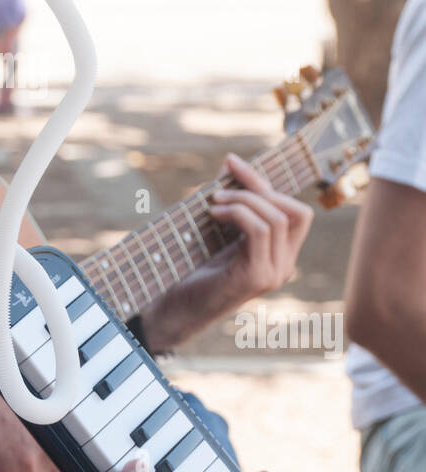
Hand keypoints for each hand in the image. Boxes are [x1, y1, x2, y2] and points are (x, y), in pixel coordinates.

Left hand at [140, 152, 312, 348]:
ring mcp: (274, 273)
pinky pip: (260, 231)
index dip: (267, 184)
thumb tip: (232, 162)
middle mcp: (284, 265)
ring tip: (215, 200)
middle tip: (221, 185)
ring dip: (244, 200)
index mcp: (280, 254)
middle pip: (295, 211)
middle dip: (258, 187)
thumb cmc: (193, 269)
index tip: (233, 164)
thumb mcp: (219, 231)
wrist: (176, 308)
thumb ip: (233, 203)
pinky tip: (215, 213)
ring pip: (277, 219)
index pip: (296, 211)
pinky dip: (239, 213)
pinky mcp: (257, 277)